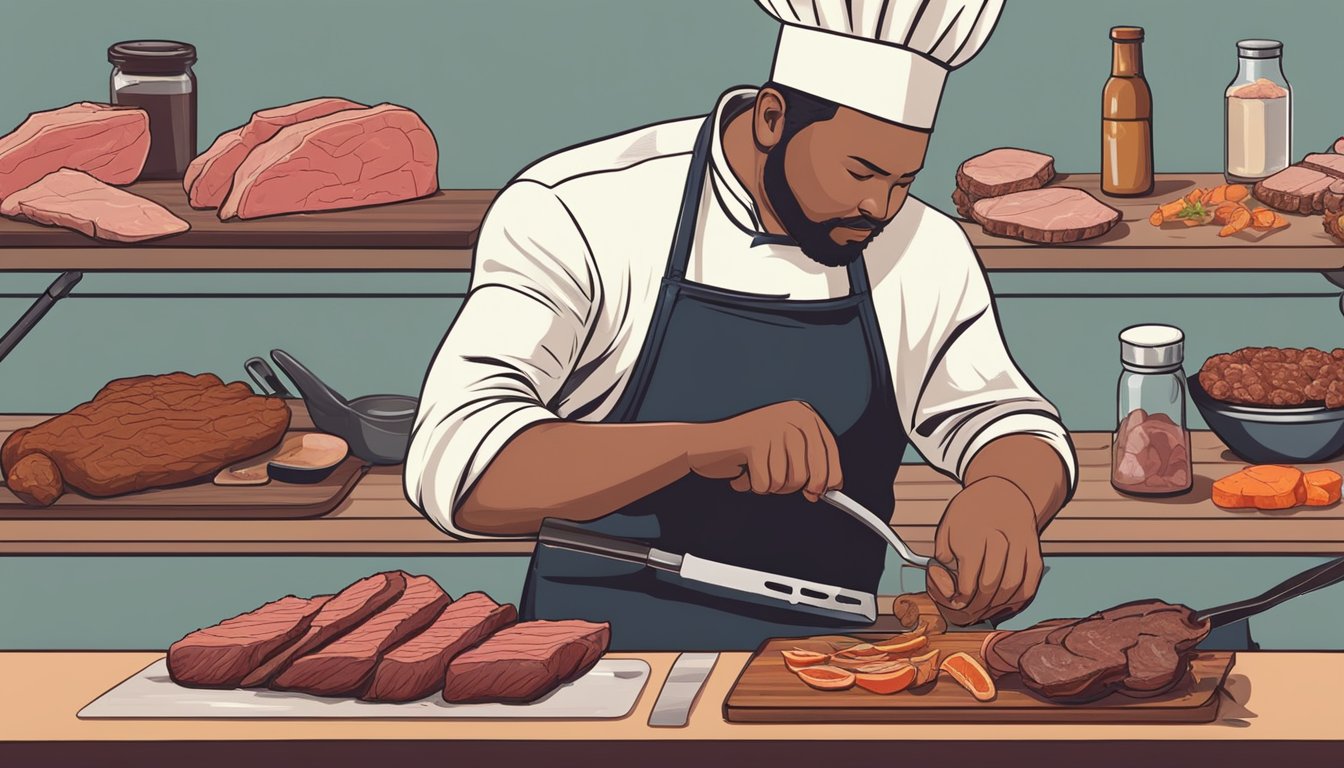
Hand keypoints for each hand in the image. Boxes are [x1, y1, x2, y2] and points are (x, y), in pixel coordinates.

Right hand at [686, 401, 842, 501]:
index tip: (823, 492)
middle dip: (795, 487)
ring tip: (755, 470)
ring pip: (789, 482)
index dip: (830, 477)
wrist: (702, 444)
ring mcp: (773, 427)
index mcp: (802, 413)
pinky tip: (743, 470)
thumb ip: (807, 463)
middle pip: (813, 472)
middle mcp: (792, 416)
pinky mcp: (755, 441)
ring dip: (771, 486)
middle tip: (775, 483)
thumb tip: (830, 487)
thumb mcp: (782, 449)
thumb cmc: (744, 449)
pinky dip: (753, 485)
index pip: (830, 451)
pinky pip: (766, 484)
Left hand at [925, 476, 1043, 625]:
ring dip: (998, 606)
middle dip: (978, 605)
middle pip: (991, 584)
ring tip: (985, 609)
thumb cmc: (968, 514)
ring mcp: (1021, 542)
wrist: (1001, 491)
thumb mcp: (945, 531)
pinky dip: (1018, 599)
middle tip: (969, 610)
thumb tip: (949, 592)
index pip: (969, 578)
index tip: (955, 602)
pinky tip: (1004, 602)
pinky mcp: (1035, 550)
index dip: (961, 598)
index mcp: (973, 531)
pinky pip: (1031, 582)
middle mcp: (1000, 535)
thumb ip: (942, 562)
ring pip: (1014, 587)